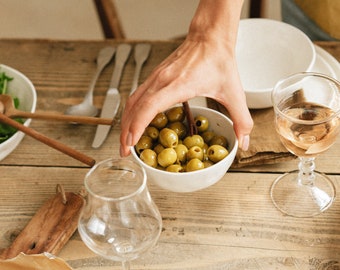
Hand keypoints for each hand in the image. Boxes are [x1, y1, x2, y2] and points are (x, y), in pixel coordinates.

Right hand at [120, 36, 252, 156]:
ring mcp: (156, 77)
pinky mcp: (156, 76)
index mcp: (178, 85)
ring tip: (127, 140)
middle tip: (126, 152)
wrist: (209, 37)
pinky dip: (132, 111)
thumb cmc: (218, 60)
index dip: (137, 126)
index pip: (149, 107)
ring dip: (126, 122)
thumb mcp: (234, 92)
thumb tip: (243, 142)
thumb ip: (241, 119)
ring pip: (132, 101)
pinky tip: (135, 121)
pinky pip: (138, 95)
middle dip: (126, 132)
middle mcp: (161, 80)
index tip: (131, 143)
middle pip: (134, 108)